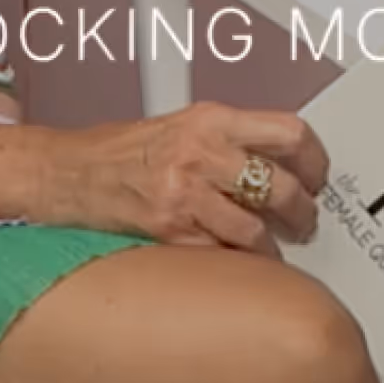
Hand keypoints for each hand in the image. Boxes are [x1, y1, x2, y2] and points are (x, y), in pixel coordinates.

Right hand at [87, 102, 330, 252]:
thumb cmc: (118, 151)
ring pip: (255, 229)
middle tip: (305, 219)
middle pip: (280, 186)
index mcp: (211, 120)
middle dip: (302, 210)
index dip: (315, 160)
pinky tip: (237, 261)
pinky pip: (219, 254)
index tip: (318, 176)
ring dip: (272, 246)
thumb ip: (229, 140)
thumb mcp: (182, 126)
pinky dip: (234, 262)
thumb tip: (276, 162)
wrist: (65, 173)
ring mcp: (184, 193)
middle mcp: (201, 152)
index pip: (289, 133)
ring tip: (273, 247)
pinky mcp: (167, 231)